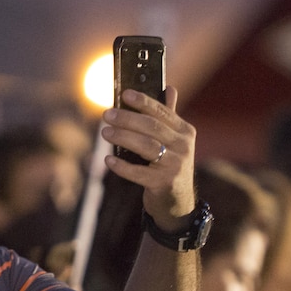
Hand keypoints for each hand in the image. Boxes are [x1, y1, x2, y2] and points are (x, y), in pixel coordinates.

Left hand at [101, 88, 196, 229]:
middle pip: (152, 127)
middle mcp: (183, 147)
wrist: (178, 202)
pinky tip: (108, 160)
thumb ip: (170, 116)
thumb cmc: (170, 166)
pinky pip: (139, 173)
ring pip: (146, 146)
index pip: (162, 112)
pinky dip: (122, 166)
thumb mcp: (174, 141)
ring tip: (105, 132)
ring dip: (123, 137)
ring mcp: (175, 166)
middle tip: (106, 115)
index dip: (143, 101)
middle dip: (127, 119)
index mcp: (185, 132)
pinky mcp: (163, 183)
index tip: (124, 94)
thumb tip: (170, 88)